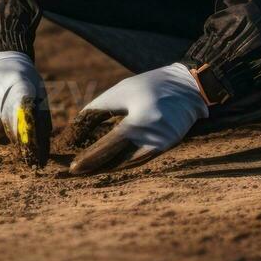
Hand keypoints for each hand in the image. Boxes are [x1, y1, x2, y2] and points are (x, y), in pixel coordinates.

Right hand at [0, 51, 50, 166]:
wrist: (4, 57)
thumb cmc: (27, 82)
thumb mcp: (39, 94)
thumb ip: (41, 119)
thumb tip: (41, 152)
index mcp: (20, 82)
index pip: (14, 112)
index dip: (16, 131)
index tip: (19, 141)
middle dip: (4, 132)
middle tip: (10, 135)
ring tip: (1, 122)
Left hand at [68, 63, 207, 174]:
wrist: (188, 86)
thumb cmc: (148, 86)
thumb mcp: (120, 92)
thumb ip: (96, 112)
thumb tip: (73, 135)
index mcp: (141, 117)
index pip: (110, 144)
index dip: (90, 157)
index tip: (72, 169)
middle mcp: (154, 134)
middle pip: (118, 159)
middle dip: (95, 167)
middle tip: (75, 173)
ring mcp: (163, 144)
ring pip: (128, 164)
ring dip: (107, 168)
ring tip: (87, 171)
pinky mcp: (167, 146)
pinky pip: (140, 160)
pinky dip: (123, 164)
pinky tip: (108, 165)